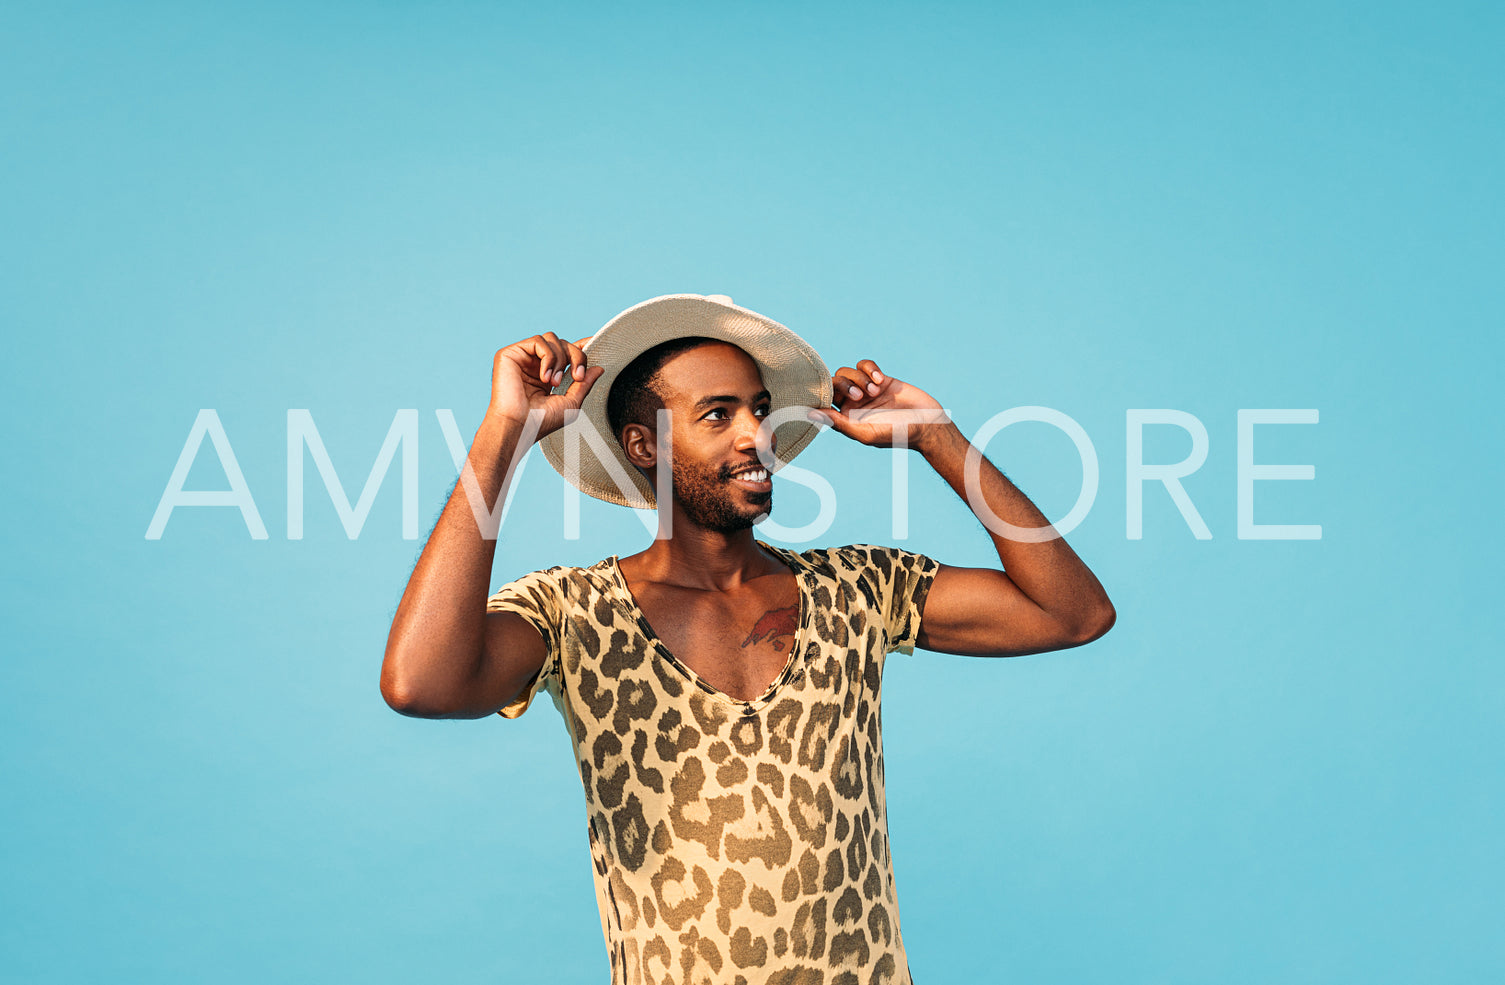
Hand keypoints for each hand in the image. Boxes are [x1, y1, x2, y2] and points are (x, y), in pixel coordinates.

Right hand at [486, 333, 605, 438]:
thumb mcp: (571, 403)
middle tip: (577, 377)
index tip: (596, 343)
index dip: (581, 346)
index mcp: (548, 374)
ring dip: (561, 359)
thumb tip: (599, 368)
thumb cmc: (541, 421)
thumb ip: (584, 384)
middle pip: (564, 343)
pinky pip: (538, 341)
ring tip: (554, 382)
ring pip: (552, 338)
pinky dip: (548, 357)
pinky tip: (544, 378)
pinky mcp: (510, 353)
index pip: (566, 352)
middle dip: (577, 357)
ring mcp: (523, 357)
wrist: (519, 427)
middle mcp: (535, 363)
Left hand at [810, 358, 951, 450]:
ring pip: (847, 372)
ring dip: (860, 378)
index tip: (828, 394)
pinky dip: (870, 369)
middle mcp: (852, 404)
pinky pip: (865, 365)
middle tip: (861, 396)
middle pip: (834, 382)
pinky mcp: (880, 379)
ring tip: (876, 391)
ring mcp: (865, 390)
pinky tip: (880, 380)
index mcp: (845, 418)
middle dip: (845, 385)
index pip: (823, 401)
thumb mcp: (865, 433)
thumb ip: (838, 423)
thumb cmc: (896, 435)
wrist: (927, 425)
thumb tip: (810, 414)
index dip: (823, 394)